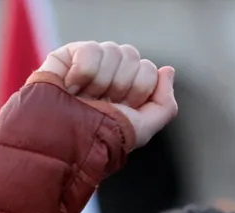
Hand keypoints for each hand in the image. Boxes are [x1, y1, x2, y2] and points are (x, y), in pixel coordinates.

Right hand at [38, 41, 176, 147]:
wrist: (67, 142)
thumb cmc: (103, 139)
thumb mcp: (143, 130)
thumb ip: (165, 104)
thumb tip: (168, 69)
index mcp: (129, 86)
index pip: (148, 69)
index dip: (138, 91)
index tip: (121, 109)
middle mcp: (110, 71)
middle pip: (132, 55)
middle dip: (121, 85)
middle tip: (102, 103)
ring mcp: (89, 61)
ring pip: (113, 50)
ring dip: (102, 82)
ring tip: (85, 98)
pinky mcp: (67, 55)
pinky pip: (90, 49)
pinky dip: (84, 72)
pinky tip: (72, 87)